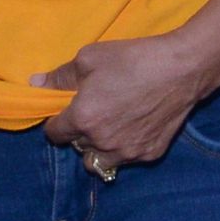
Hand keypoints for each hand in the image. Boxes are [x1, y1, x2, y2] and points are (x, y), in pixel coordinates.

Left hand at [29, 32, 219, 173]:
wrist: (182, 68)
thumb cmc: (134, 59)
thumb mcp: (89, 59)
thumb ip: (60, 76)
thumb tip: (36, 84)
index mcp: (82, 119)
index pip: (54, 134)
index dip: (57, 121)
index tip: (68, 111)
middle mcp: (102, 142)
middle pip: (77, 148)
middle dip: (80, 134)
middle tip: (95, 114)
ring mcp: (128, 151)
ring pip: (100, 162)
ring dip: (99, 149)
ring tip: (111, 129)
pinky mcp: (151, 153)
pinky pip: (128, 159)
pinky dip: (126, 148)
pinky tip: (135, 128)